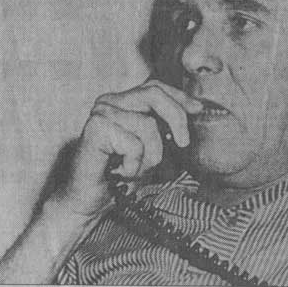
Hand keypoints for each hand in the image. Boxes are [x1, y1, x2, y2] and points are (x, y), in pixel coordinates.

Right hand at [52, 80, 202, 216]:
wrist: (89, 202)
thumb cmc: (119, 176)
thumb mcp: (152, 147)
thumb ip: (166, 126)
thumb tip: (196, 109)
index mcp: (122, 101)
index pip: (155, 85)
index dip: (179, 96)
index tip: (198, 109)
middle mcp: (109, 101)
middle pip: (154, 93)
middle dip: (176, 118)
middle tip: (182, 143)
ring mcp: (101, 113)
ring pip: (148, 124)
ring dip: (151, 155)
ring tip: (135, 168)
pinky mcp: (95, 129)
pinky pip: (134, 144)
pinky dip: (134, 165)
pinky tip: (120, 171)